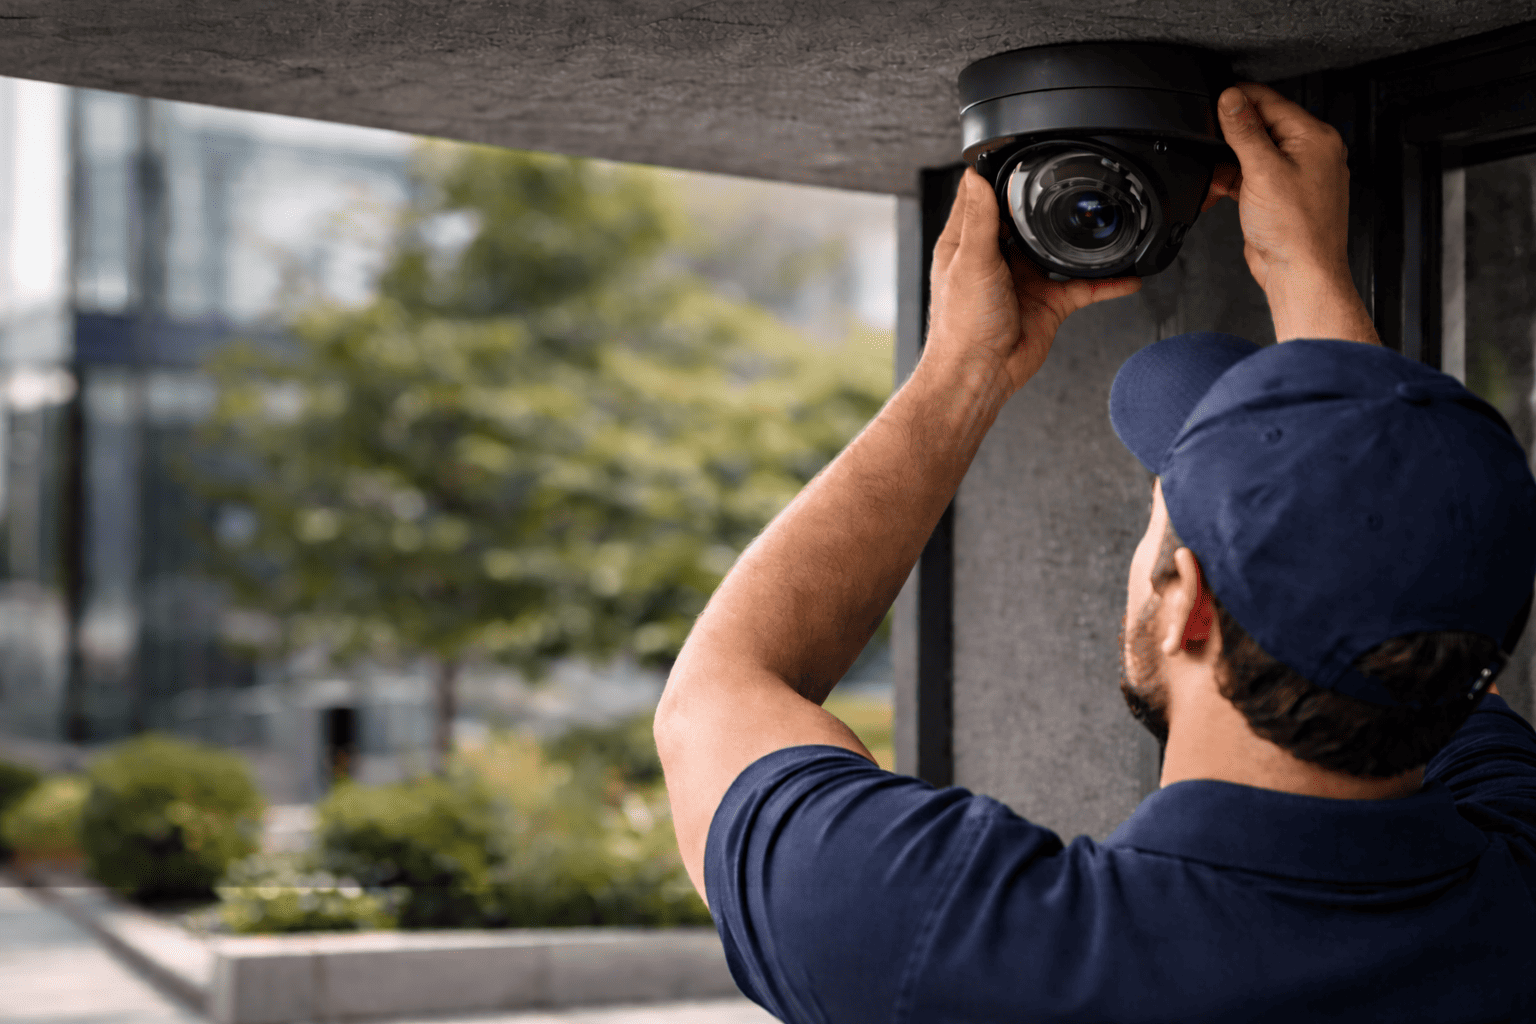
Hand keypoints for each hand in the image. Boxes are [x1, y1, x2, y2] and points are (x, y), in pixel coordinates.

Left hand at [923, 168, 1141, 400]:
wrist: (980, 374)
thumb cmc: (962, 325)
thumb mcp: (971, 260)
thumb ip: (979, 218)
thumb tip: (975, 176)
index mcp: (969, 245)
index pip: (983, 200)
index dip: (998, 179)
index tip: (1018, 158)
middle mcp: (997, 259)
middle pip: (1025, 221)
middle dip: (1044, 205)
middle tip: (1069, 181)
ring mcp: (1025, 280)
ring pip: (1058, 251)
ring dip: (1077, 241)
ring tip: (1101, 220)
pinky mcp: (1048, 303)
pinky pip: (1084, 287)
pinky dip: (1107, 282)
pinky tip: (1128, 275)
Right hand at [1204, 82, 1379, 344]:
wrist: (1301, 273)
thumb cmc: (1297, 230)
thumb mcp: (1263, 171)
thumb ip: (1244, 131)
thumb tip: (1231, 98)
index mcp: (1314, 137)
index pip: (1271, 101)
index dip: (1238, 99)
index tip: (1213, 101)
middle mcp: (1309, 152)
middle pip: (1260, 127)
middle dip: (1229, 138)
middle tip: (1209, 147)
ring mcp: (1295, 175)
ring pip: (1252, 154)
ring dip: (1228, 164)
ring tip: (1215, 178)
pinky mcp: (1280, 196)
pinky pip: (1252, 177)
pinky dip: (1232, 182)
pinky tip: (1218, 191)